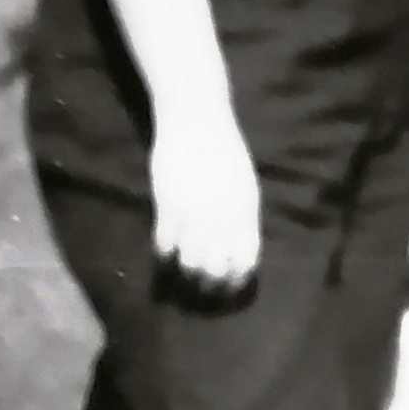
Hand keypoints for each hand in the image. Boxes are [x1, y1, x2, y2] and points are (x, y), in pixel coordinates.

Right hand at [148, 116, 261, 294]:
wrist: (197, 121)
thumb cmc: (224, 150)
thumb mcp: (244, 185)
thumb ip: (242, 217)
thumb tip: (237, 247)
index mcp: (245, 213)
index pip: (245, 261)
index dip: (236, 280)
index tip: (228, 287)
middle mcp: (222, 219)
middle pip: (217, 268)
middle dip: (210, 284)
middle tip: (202, 288)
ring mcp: (195, 214)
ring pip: (190, 263)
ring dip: (186, 273)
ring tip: (182, 274)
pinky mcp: (168, 206)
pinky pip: (164, 244)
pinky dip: (163, 255)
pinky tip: (163, 254)